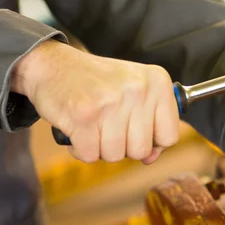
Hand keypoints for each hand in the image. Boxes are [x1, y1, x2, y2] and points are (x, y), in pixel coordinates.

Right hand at [11, 40, 179, 163]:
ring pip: (116, 155)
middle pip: (141, 150)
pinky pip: (90, 155)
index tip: (136, 132)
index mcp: (157, 82)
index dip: (152, 143)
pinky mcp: (84, 115)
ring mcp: (111, 102)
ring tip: (94, 126)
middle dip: (123, 146)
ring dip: (101, 148)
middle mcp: (138, 89)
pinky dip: (81, 150)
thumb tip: (151, 158)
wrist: (54, 66)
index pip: (170, 136)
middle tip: (108, 126)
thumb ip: (150, 125)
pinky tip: (78, 130)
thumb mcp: (135, 93)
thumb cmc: (98, 83)